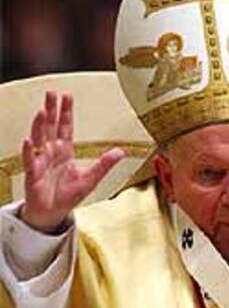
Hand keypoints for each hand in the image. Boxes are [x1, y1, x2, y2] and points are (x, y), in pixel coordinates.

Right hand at [21, 91, 124, 232]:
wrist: (52, 213)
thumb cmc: (67, 196)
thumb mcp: (91, 179)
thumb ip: (104, 165)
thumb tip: (120, 152)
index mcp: (65, 152)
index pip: (65, 127)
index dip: (66, 112)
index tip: (66, 96)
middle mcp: (51, 153)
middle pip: (50, 127)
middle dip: (51, 110)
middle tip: (51, 94)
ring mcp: (41, 162)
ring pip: (39, 139)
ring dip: (40, 125)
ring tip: (42, 111)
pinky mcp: (33, 175)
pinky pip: (30, 161)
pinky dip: (29, 151)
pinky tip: (29, 141)